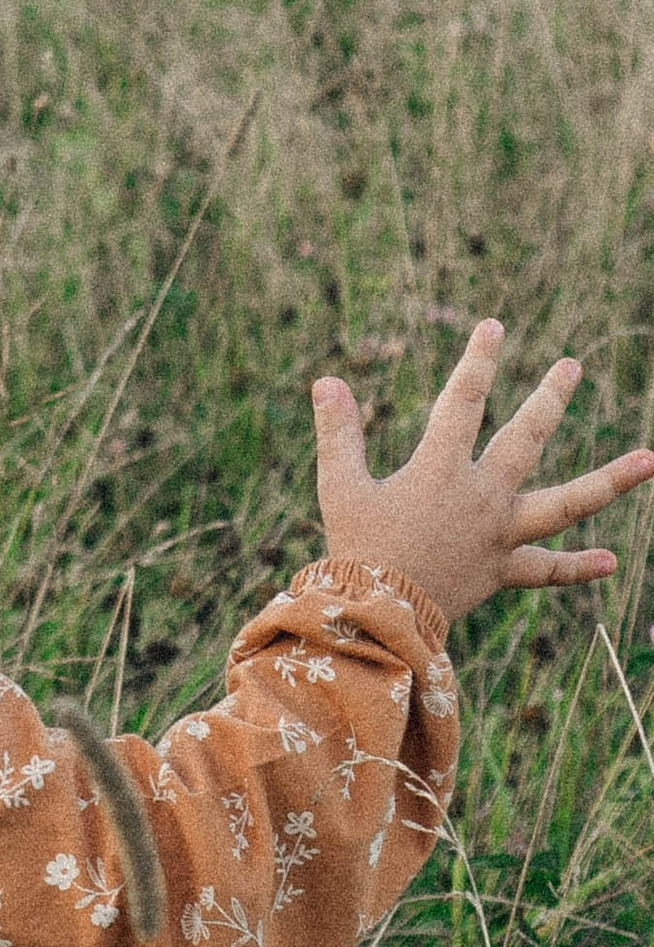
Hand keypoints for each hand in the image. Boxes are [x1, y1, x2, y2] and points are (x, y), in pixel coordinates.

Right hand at [312, 322, 653, 628]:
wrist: (378, 618)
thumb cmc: (354, 548)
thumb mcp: (339, 486)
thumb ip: (337, 432)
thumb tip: (325, 380)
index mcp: (439, 471)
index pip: (463, 402)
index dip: (478, 362)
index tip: (494, 327)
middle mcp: (481, 498)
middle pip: (526, 439)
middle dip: (550, 399)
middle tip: (571, 367)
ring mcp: (500, 535)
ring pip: (565, 504)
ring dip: (610, 481)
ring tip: (650, 460)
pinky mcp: (503, 571)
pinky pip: (547, 570)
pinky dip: (578, 568)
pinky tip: (612, 562)